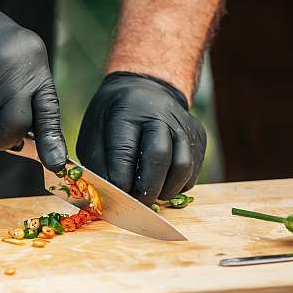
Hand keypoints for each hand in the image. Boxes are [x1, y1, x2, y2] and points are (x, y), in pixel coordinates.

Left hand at [77, 72, 205, 204]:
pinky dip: (176, 186)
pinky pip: (191, 172)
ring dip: (164, 190)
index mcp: (128, 109)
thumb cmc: (113, 118)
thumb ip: (99, 165)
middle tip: (135, 203)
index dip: (120, 181)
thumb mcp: (94, 134)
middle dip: (145, 189)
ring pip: (182, 168)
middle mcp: (161, 113)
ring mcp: (184, 125)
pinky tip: (161, 183)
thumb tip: (109, 198)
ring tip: (149, 194)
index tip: (116, 198)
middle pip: (159, 157)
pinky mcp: (199, 137)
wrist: (145, 89)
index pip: (125, 151)